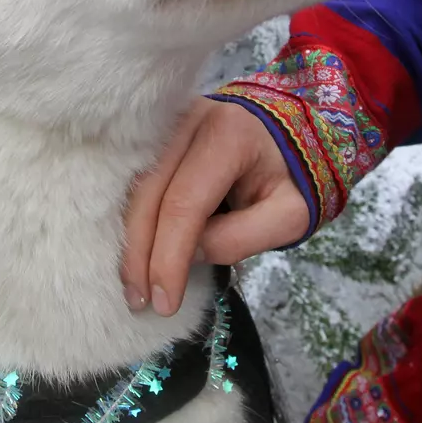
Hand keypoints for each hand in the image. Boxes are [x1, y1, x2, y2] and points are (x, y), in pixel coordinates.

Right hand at [120, 97, 309, 316]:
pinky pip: (136, 180)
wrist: (285, 136)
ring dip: (131, 240)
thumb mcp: (289, 215)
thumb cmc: (290, 177)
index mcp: (228, 135)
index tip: (164, 302)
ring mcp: (169, 124)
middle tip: (140, 301)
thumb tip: (192, 255)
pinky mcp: (157, 135)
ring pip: (135, 187)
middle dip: (141, 252)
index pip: (186, 203)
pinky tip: (135, 255)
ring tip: (134, 286)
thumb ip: (242, 237)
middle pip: (150, 193)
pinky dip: (133, 221)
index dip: (169, 256)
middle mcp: (189, 120)